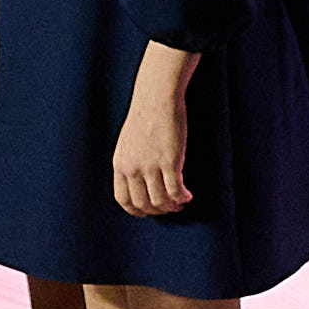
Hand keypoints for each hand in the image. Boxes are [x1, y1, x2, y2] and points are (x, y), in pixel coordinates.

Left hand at [112, 43, 196, 215]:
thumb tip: (141, 179)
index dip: (137, 210)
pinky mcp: (170, 161)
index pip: (123, 199)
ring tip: (181, 203)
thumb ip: (130, 161)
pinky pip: (176, 191)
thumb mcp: (128, 142)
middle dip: (158, 211)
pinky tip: (188, 196)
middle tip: (170, 208)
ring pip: (161, 201)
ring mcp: (151, 166)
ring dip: (172, 207)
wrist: (156, 97)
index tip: (148, 212)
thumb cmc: (145, 114)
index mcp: (120, 164)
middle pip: (143, 203)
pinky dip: (182, 198)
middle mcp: (132, 168)